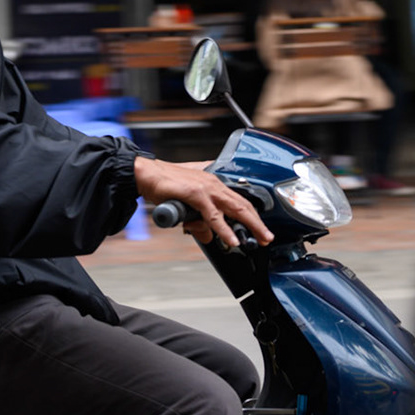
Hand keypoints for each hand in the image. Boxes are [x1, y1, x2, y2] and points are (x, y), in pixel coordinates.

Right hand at [134, 156, 272, 249]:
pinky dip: (224, 229)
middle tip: (268, 238)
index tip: (261, 229)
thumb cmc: (164, 184)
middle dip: (258, 223)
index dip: (252, 215)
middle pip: (243, 204)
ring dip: (250, 225)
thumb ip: (198, 221)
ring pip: (234, 208)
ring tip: (260, 239)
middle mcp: (214, 183)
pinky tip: (232, 239)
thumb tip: (208, 236)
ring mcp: (206, 188)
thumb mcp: (186, 206)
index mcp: (214, 183)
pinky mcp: (196, 194)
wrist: (146, 174)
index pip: (239, 200)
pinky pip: (213, 215)